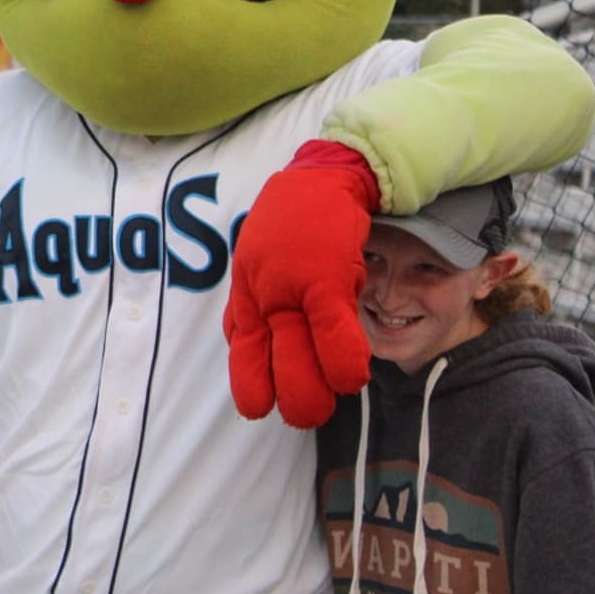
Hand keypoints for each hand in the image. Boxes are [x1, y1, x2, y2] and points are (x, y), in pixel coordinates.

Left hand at [224, 143, 378, 428]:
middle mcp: (261, 299)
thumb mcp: (256, 263)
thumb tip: (248, 341)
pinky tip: (352, 379)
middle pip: (268, 368)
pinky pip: (333, 337)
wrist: (321, 177)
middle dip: (290, 401)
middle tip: (307, 416)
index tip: (261, 408)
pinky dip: (344, 364)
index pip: (241, 353)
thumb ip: (254, 303)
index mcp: (245, 296)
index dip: (252, 388)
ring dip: (317, 394)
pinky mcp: (326, 282)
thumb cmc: (291, 221)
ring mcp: (292, 291)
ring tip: (333, 400)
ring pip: (299, 362)